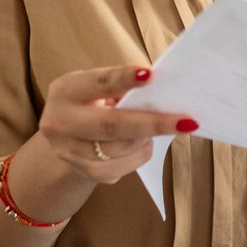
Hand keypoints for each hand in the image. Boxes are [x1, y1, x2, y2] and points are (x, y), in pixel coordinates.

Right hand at [36, 65, 196, 185]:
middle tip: (187, 121)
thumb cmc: (93, 104)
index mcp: (66, 90)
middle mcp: (59, 122)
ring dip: (147, 139)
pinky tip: (144, 143)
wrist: (65, 139)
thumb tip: (164, 93)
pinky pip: (122, 167)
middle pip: (111, 125)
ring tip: (162, 127)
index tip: (151, 75)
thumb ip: (123, 90)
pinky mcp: (83, 172)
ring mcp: (68, 151)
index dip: (124, 79)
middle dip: (153, 123)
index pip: (99, 83)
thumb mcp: (98, 90)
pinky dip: (140, 153)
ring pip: (120, 150)